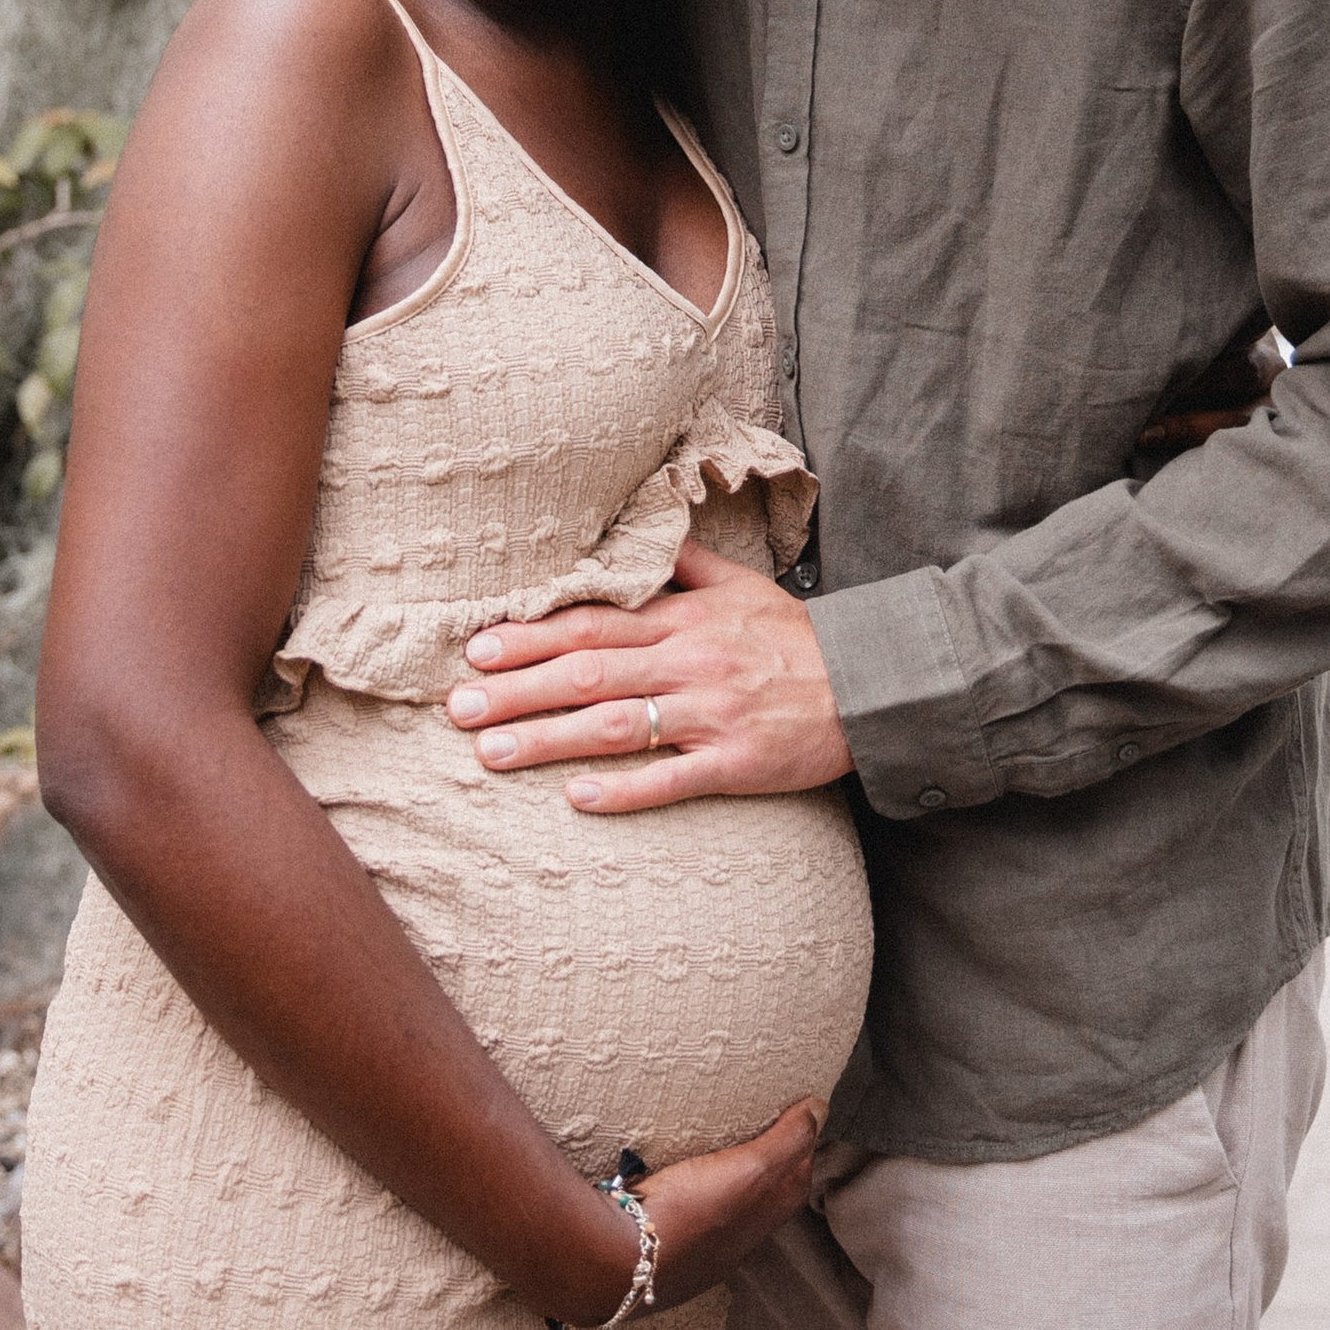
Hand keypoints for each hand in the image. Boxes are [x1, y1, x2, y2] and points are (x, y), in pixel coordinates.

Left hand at [446, 537, 851, 808]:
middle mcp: (687, 663)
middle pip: (587, 674)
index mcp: (683, 620)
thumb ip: (682, 561)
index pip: (591, 624)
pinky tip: (577, 800)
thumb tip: (637, 529)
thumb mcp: (741, 584)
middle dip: (516, 690)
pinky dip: (625, 791)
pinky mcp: (736, 763)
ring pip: (615, 727)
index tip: (476, 647)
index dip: (531, 634)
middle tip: (458, 707)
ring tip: (491, 755)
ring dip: (548, 741)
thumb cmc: (797, 636)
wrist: (871, 685)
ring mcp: (709, 715)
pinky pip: (673, 780)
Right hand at [542, 1100, 822, 1324]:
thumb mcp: (748, 1171)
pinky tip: (672, 1178)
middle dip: (766, 1164)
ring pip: (721, 1209)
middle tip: (758, 1125)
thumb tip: (821, 1109)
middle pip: (761, 1197)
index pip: (795, 1180)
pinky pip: (686, 1214)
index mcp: (762, 1221)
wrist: (616, 1264)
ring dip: (723, 1181)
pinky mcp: (661, 1246)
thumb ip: (785, 1142)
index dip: (800, 1146)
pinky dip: (689, 1193)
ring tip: (713, 1147)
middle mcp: (734, 1242)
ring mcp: (697, 1248)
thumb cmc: (687, 1216)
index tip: (796, 1114)